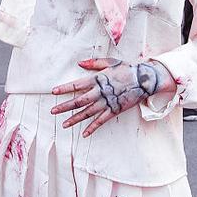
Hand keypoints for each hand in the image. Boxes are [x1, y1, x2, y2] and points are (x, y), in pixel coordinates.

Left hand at [51, 58, 173, 136]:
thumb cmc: (127, 69)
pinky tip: (84, 134)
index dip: (64, 88)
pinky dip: (92, 128)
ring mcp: (107, 102)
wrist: (144, 79)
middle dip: (64, 107)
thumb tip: (79, 63)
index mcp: (97, 79)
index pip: (76, 85)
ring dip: (74, 119)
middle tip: (53, 111)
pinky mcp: (114, 110)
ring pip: (87, 113)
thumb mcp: (110, 62)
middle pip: (78, 101)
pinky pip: (101, 121)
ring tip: (64, 125)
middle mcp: (99, 92)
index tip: (53, 92)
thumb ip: (93, 63)